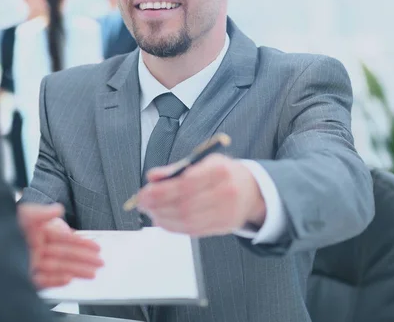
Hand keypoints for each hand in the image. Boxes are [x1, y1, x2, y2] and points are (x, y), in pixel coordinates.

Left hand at [17, 203, 103, 288]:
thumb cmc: (1, 223)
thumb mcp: (23, 213)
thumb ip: (42, 211)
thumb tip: (59, 208)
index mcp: (38, 233)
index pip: (64, 239)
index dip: (81, 242)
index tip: (95, 246)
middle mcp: (36, 248)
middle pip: (64, 254)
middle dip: (83, 258)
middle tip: (100, 262)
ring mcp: (30, 262)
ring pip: (58, 267)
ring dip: (75, 269)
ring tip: (91, 273)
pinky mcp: (24, 275)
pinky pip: (43, 279)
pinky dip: (57, 279)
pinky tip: (69, 278)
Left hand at [136, 154, 265, 236]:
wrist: (252, 190)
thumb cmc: (223, 173)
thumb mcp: (203, 161)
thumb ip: (176, 169)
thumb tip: (153, 176)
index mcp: (220, 171)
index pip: (187, 183)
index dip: (162, 190)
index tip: (145, 191)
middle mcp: (226, 192)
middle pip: (185, 204)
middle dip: (158, 205)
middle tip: (141, 203)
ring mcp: (226, 212)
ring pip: (188, 220)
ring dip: (163, 218)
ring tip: (150, 211)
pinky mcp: (223, 227)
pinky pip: (193, 231)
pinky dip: (173, 227)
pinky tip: (162, 220)